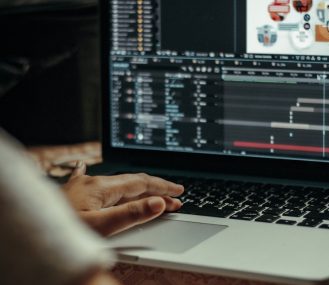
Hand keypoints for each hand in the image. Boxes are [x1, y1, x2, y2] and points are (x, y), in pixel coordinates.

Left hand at [63, 161, 183, 235]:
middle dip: (156, 189)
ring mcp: (84, 186)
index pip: (141, 183)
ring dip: (139, 189)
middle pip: (133, 182)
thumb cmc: (62, 231)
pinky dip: (104, 180)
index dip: (162, 187)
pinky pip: (97, 182)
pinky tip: (87, 167)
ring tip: (154, 194)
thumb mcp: (100, 226)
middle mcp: (94, 182)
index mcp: (101, 187)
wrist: (29, 230)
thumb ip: (130, 214)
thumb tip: (158, 203)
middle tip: (174, 197)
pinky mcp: (76, 193)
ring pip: (119, 184)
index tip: (178, 192)